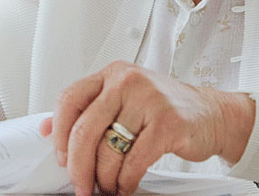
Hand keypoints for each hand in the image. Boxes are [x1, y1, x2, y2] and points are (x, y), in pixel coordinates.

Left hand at [40, 61, 254, 195]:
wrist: (212, 114)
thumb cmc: (166, 107)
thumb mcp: (124, 99)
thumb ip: (88, 109)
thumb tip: (46, 128)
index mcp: (113, 73)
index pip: (69, 99)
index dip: (58, 134)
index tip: (61, 157)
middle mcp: (128, 81)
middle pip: (84, 130)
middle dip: (78, 167)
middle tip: (81, 185)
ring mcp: (149, 100)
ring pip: (108, 151)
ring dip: (104, 178)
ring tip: (108, 186)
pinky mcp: (168, 123)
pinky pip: (133, 162)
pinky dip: (125, 181)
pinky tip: (126, 184)